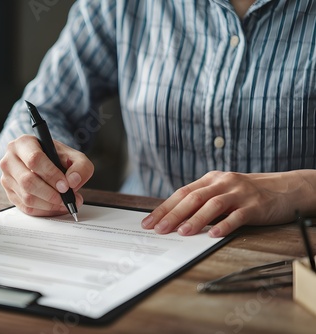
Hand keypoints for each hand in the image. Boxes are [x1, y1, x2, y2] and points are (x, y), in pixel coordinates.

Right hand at [0, 134, 93, 216]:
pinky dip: (44, 211)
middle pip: (27, 181)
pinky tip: (56, 207)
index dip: (51, 174)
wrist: (47, 163)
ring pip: (26, 197)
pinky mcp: (10, 193)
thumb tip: (73, 181)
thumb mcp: (74, 156)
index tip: (65, 185)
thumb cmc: (57, 158)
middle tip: (66, 198)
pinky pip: (26, 208)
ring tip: (65, 203)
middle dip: (50, 193)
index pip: (34, 159)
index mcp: (24, 143)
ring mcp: (7, 178)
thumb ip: (80, 166)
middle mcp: (10, 160)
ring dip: (49, 204)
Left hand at [141, 170, 313, 236]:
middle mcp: (223, 182)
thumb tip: (174, 219)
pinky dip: (224, 225)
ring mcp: (239, 193)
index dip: (163, 208)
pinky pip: (238, 216)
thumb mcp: (222, 191)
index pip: (182, 193)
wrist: (285, 187)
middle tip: (158, 229)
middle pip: (192, 198)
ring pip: (212, 205)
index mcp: (210, 179)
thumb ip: (202, 201)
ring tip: (182, 232)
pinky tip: (214, 235)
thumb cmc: (247, 193)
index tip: (148, 223)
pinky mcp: (255, 205)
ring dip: (195, 219)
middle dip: (172, 214)